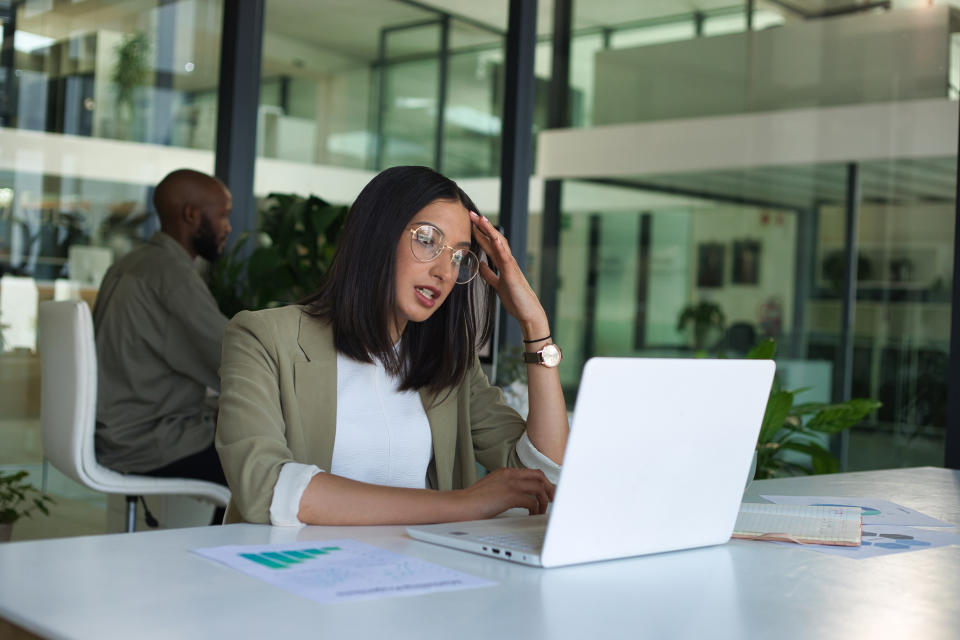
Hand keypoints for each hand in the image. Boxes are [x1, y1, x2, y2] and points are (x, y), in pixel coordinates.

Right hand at [457, 467, 555, 518]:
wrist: (459, 505)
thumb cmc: (471, 501)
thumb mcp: (491, 489)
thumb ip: (504, 488)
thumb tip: (519, 498)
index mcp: (505, 472)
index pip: (532, 472)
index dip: (543, 482)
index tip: (548, 493)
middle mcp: (510, 475)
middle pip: (540, 476)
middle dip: (549, 489)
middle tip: (553, 500)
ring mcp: (510, 484)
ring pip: (539, 488)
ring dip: (544, 501)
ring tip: (541, 511)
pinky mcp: (509, 496)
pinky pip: (532, 501)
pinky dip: (536, 510)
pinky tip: (532, 516)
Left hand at [470, 211, 547, 334]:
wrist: (529, 313)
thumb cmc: (516, 300)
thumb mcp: (497, 285)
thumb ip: (490, 274)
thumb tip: (480, 265)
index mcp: (503, 264)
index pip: (489, 244)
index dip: (479, 233)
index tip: (470, 223)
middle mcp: (508, 261)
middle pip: (493, 239)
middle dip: (482, 226)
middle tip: (471, 213)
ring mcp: (511, 266)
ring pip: (500, 244)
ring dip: (490, 231)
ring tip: (481, 219)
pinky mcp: (512, 275)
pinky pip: (506, 258)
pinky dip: (500, 247)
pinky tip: (494, 237)